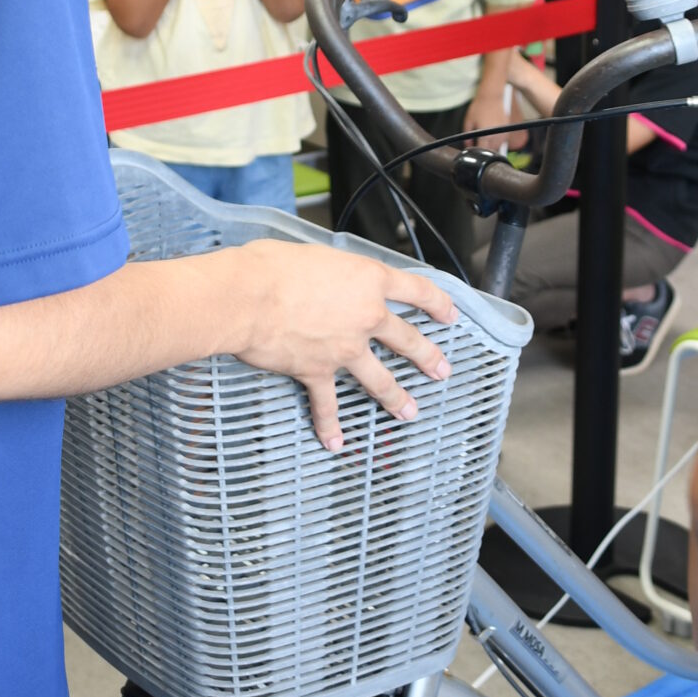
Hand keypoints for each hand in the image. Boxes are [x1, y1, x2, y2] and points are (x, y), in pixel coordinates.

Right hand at [227, 240, 455, 448]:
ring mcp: (346, 349)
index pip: (417, 290)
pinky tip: (336, 441)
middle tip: (441, 369)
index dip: (438, 303)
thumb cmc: (272, 266)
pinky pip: (328, 404)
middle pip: (408, 339)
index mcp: (368, 280)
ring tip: (410, 411)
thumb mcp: (315, 255)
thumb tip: (329, 276)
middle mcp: (365, 316)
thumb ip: (334, 271)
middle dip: (428, 356)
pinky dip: (330, 425)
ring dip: (398, 397)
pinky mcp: (318, 372)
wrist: (248, 296)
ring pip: (381, 379)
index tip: (450, 314)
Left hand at [463, 82, 511, 153]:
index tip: (472, 150)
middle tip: (477, 144)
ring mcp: (503, 132)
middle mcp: (496, 136)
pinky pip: (502, 140)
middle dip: (484, 149)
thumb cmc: (479, 106)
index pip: (482, 151)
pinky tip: (492, 135)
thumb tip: (468, 145)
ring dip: (491, 146)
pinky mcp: (507, 128)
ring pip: (498, 146)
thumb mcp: (468, 121)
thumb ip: (467, 135)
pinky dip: (497, 140)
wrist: (492, 95)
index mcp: (486, 135)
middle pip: (491, 151)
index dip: (476, 152)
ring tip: (485, 139)